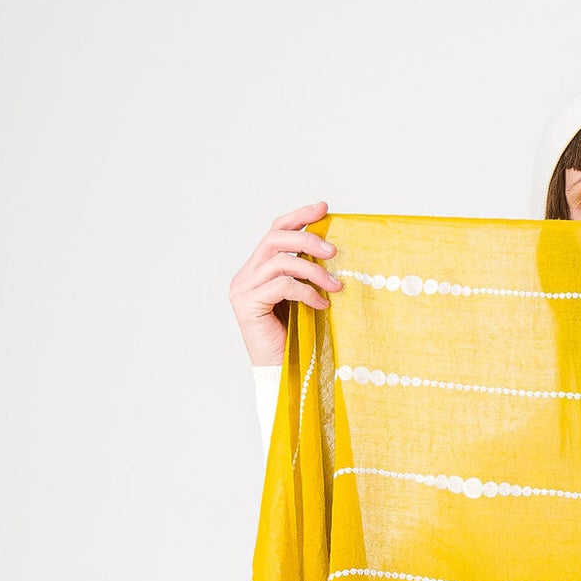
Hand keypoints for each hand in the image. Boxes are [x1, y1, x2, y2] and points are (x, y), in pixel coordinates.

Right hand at [230, 202, 341, 364]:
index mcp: (258, 269)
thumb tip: (336, 251)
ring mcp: (243, 288)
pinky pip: (282, 286)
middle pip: (275, 238)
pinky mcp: (247, 304)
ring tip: (337, 284)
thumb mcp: (306, 298)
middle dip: (307, 238)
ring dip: (313, 270)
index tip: (324, 208)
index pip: (276, 231)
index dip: (299, 216)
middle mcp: (246, 275)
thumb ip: (308, 274)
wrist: (284, 373)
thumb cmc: (298, 339)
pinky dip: (307, 292)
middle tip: (334, 250)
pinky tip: (322, 304)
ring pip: (280, 261)